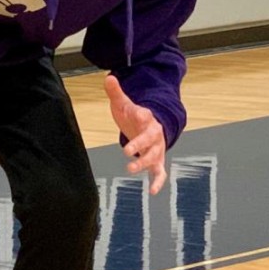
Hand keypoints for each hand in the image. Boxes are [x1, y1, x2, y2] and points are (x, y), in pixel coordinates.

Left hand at [104, 74, 167, 194]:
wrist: (151, 126)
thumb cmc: (134, 115)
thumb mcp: (124, 103)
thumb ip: (116, 92)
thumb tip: (108, 77)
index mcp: (146, 117)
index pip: (145, 114)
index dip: (141, 114)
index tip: (137, 113)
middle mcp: (154, 133)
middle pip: (150, 139)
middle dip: (140, 144)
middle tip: (127, 150)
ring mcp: (157, 148)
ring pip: (154, 156)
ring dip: (144, 163)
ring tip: (130, 168)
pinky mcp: (157, 161)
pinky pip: (160, 172)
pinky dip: (158, 181)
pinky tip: (152, 192)